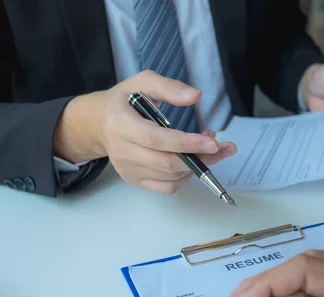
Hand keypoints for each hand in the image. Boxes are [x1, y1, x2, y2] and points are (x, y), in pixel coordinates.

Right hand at [53, 70, 236, 193]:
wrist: (100, 122)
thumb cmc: (125, 100)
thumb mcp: (143, 82)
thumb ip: (169, 87)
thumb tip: (195, 96)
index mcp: (120, 124)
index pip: (157, 140)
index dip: (187, 143)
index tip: (213, 142)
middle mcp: (121, 151)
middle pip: (167, 163)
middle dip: (201, 158)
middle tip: (223, 147)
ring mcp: (127, 169)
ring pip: (170, 177)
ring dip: (196, 165)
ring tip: (207, 148)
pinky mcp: (134, 180)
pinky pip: (166, 187)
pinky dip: (185, 178)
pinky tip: (191, 162)